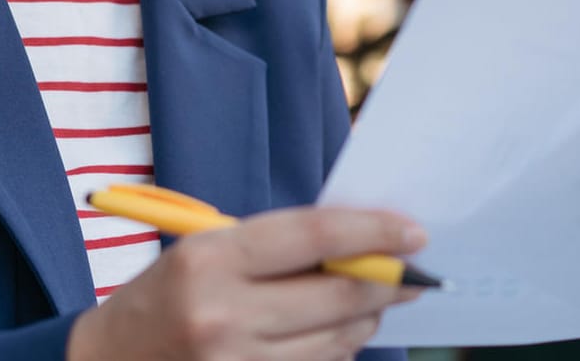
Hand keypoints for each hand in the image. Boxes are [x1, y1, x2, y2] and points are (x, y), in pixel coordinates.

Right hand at [66, 205, 425, 360]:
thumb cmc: (165, 296)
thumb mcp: (207, 250)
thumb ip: (279, 246)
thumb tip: (362, 243)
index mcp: (212, 261)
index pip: (314, 236)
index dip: (373, 231)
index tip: (413, 231)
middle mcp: (224, 316)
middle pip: (338, 295)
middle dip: (387, 281)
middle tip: (414, 273)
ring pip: (338, 341)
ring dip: (366, 318)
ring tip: (370, 301)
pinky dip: (338, 349)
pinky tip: (336, 332)